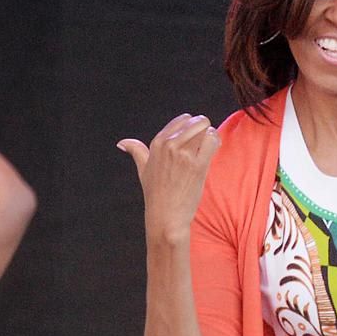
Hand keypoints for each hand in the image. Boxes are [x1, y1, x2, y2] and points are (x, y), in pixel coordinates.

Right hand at [117, 113, 218, 245]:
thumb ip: (136, 151)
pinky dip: (215, 144)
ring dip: (209, 136)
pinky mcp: (197, 165)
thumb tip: (122, 143)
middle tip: (201, 143)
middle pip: (196, 121)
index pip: (182, 119)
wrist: (166, 216)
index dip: (190, 127)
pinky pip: (212, 141)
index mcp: (157, 143)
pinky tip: (209, 154)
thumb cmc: (155, 194)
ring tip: (205, 149)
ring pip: (205, 128)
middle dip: (203, 129)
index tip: (190, 141)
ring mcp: (183, 154)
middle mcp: (169, 146)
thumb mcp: (143, 169)